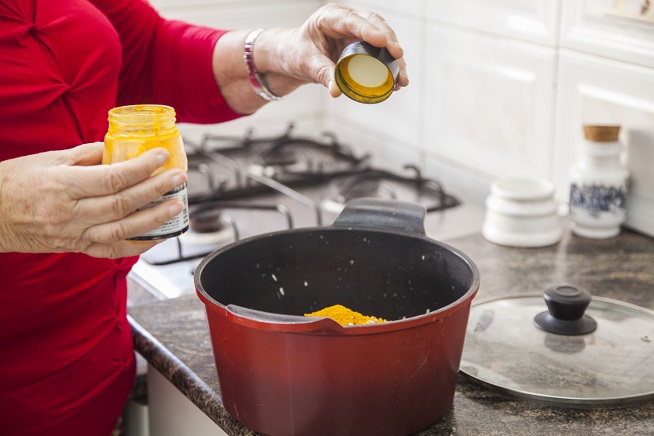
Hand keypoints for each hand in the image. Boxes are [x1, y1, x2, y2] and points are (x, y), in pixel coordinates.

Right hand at [0, 142, 187, 258]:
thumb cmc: (13, 183)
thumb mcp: (47, 160)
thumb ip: (87, 156)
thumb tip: (120, 151)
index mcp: (62, 185)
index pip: (112, 178)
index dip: (141, 168)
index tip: (161, 157)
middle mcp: (69, 213)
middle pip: (122, 203)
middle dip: (155, 191)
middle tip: (178, 179)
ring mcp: (73, 234)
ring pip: (122, 229)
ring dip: (154, 219)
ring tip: (176, 206)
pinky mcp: (75, 248)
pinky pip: (112, 251)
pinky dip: (138, 244)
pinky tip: (158, 236)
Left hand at [260, 3, 408, 96]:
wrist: (294, 57)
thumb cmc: (296, 53)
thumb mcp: (306, 62)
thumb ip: (322, 73)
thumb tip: (336, 91)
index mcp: (330, 17)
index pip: (352, 20)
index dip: (369, 30)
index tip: (383, 41)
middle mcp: (347, 21)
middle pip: (374, 24)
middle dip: (389, 41)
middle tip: (398, 56)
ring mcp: (357, 33)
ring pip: (382, 38)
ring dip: (394, 57)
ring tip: (402, 77)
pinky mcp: (362, 46)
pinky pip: (380, 53)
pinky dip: (389, 66)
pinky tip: (397, 79)